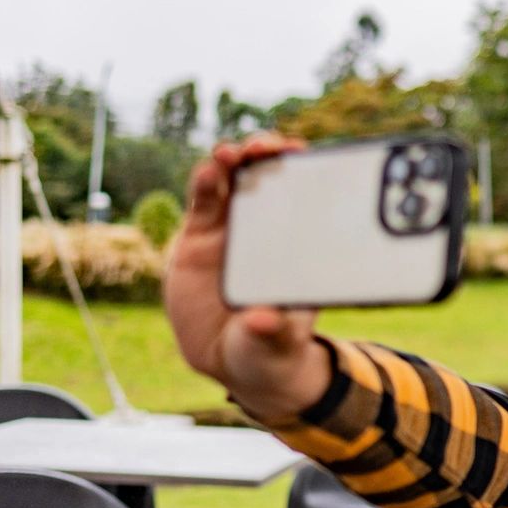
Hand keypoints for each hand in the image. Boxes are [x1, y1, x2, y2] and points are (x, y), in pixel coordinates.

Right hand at [164, 136, 331, 419]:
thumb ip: (273, 330)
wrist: (232, 359)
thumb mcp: (277, 342)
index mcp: (300, 244)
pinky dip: (206, 183)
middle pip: (269, 177)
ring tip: (232, 154)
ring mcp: (233, 230)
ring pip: (234, 181)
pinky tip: (209, 173)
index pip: (307, 195)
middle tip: (267, 148)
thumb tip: (265, 320)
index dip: (306, 169)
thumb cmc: (271, 346)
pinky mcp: (200, 237)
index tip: (305, 155)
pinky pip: (204, 201)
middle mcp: (269, 229)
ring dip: (233, 160)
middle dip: (269, 154)